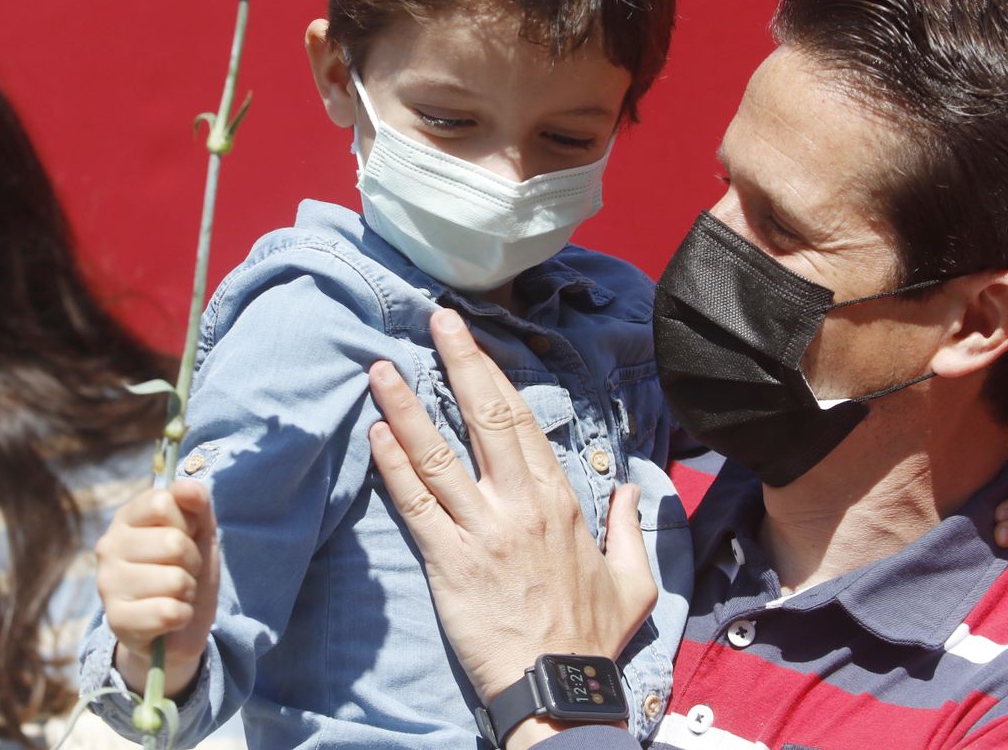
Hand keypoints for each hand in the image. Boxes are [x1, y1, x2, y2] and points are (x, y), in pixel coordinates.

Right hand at [94, 478, 220, 696]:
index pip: (163, 502)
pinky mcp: (115, 621)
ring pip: (174, 580)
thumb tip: (188, 486)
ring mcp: (107, 584)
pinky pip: (168, 612)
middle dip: (192, 561)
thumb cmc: (185, 570)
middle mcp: (108, 547)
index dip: (188, 521)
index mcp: (126, 518)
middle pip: (172, 542)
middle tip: (183, 572)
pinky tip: (170, 618)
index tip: (186, 536)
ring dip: (187, 591)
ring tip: (175, 595)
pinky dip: (182, 616)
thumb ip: (197, 503)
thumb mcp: (200, 532)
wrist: (178, 627)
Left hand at [367, 310, 656, 710]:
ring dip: (406, 406)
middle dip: (459, 361)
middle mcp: (521, 504)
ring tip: (381, 368)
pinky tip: (375, 433)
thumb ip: (628, 529)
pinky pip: (415, 504)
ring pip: (438, 454)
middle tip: (434, 319)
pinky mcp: (449, 563)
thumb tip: (630, 490)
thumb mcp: (632, 581)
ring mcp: (482, 531)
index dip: (495, 374)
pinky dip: (394, 466)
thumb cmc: (592, 638)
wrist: (560, 690)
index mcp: (560, 500)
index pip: (522, 420)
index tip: (474, 341)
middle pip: (484, 418)